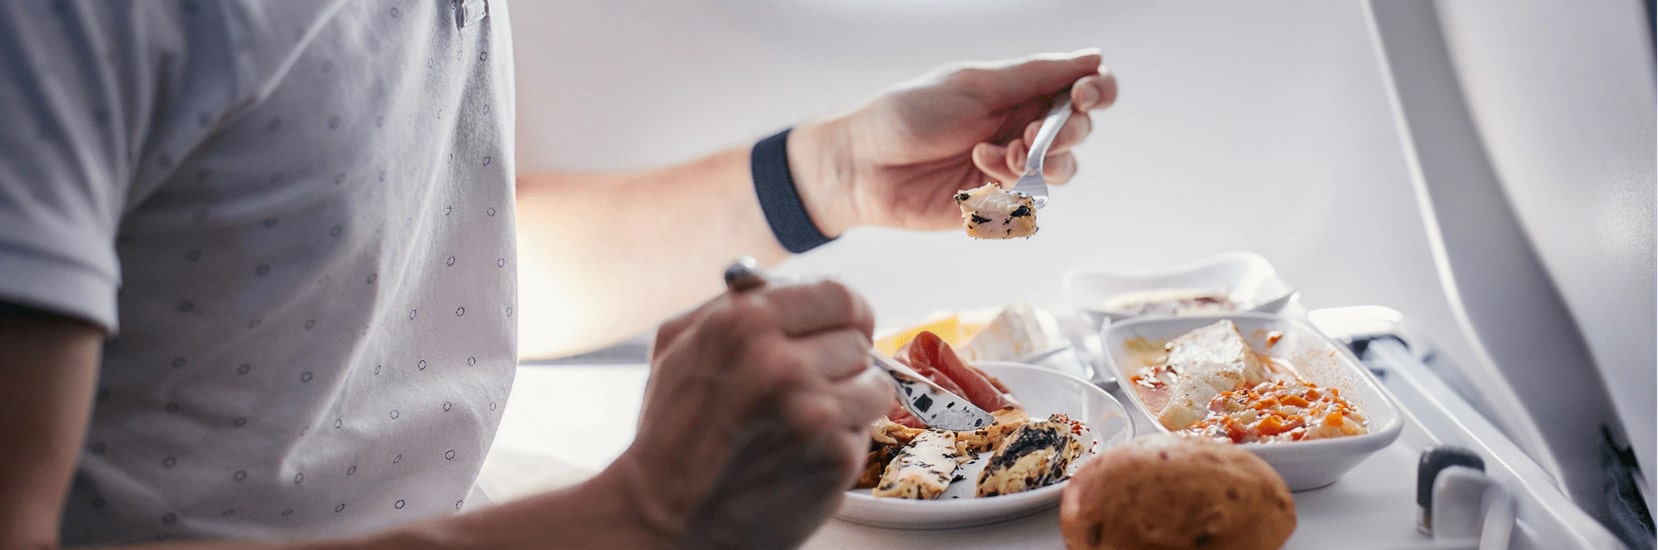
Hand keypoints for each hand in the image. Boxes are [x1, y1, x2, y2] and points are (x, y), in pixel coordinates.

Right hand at [604, 278, 892, 547]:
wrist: (669, 516)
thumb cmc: (674, 432)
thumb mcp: (678, 344)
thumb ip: (731, 302)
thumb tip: (779, 279)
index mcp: (744, 323)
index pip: (839, 295)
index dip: (845, 314)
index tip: (842, 329)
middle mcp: (780, 361)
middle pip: (859, 338)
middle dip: (839, 361)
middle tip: (809, 386)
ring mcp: (811, 410)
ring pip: (875, 382)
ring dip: (850, 399)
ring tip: (807, 420)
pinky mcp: (835, 454)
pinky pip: (869, 426)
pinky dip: (846, 436)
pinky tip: (806, 449)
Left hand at [791, 49, 1117, 234]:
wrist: (862, 166)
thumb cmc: (908, 115)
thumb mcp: (974, 86)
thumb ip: (1035, 76)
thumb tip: (1093, 57)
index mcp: (1019, 91)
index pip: (1083, 88)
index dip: (1098, 92)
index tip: (1084, 96)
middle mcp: (1020, 127)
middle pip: (1079, 132)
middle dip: (1066, 132)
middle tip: (1030, 133)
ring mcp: (1009, 167)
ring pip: (1062, 170)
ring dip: (1041, 162)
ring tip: (1000, 155)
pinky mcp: (995, 204)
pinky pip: (1030, 202)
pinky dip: (1011, 186)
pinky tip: (977, 173)